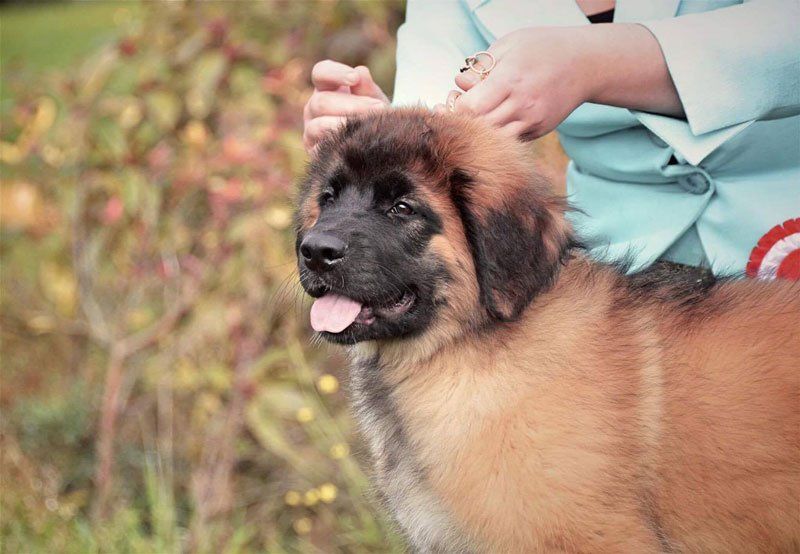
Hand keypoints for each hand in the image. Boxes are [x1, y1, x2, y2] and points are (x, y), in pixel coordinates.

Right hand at [303, 60, 388, 151]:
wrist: (375, 146)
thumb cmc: (374, 117)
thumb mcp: (375, 100)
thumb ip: (368, 88)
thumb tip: (361, 72)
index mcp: (325, 88)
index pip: (320, 72)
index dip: (335, 73)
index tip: (355, 78)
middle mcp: (313, 108)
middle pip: (321, 101)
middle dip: (352, 105)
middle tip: (378, 107)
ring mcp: (310, 131)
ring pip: (319, 125)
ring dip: (346, 125)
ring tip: (371, 127)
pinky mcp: (313, 151)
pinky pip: (322, 148)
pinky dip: (341, 144)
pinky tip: (358, 144)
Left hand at [449, 25, 682, 140]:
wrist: (586, 64)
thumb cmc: (543, 48)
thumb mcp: (511, 44)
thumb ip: (482, 66)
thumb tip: (459, 84)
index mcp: (511, 80)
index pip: (470, 108)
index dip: (455, 108)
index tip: (453, 99)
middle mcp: (522, 105)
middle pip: (478, 127)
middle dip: (462, 122)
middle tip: (457, 110)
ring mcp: (532, 121)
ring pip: (493, 139)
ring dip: (479, 131)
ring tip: (476, 115)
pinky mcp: (538, 131)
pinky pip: (509, 140)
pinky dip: (496, 134)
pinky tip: (494, 119)